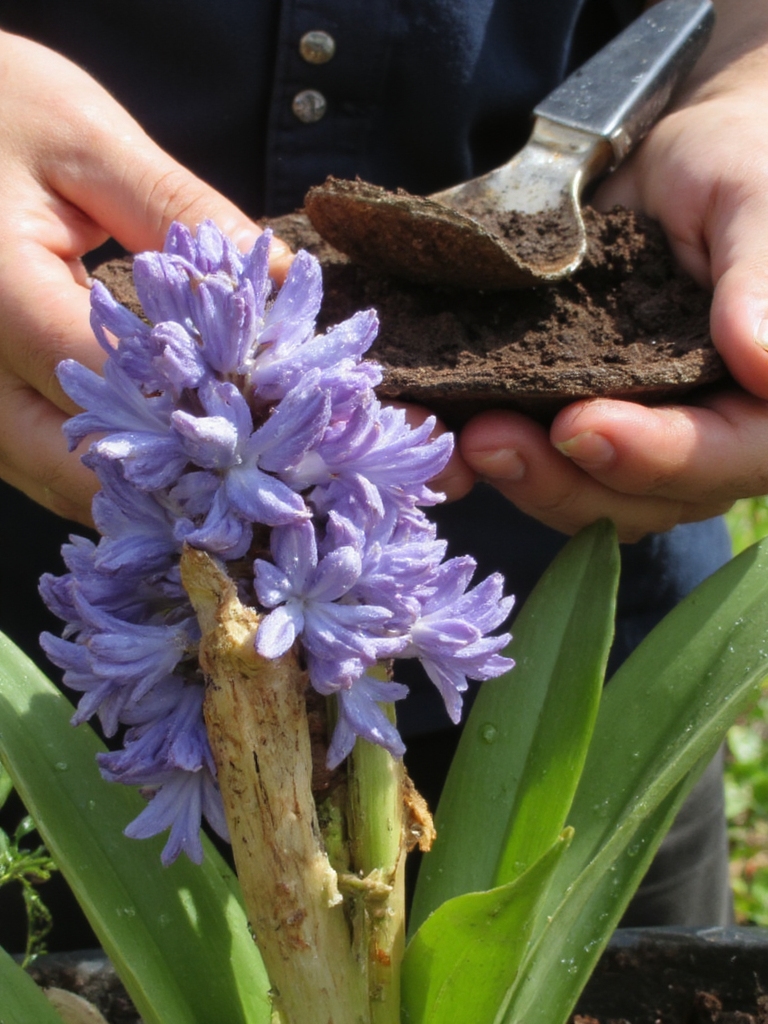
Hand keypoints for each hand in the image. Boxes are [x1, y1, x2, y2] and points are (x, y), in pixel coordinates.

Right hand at [0, 31, 292, 524]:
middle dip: (173, 486)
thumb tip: (281, 276)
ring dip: (139, 491)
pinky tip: (165, 456)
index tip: (287, 425)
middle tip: (262, 481)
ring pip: (54, 481)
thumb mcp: (85, 139)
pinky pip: (38, 459)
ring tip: (227, 477)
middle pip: (77, 470)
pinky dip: (103, 468)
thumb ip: (179, 213)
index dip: (206, 413)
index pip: (120, 388)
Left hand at [459, 2, 767, 541]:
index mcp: (761, 406)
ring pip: (578, 496)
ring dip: (511, 477)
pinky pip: (534, 461)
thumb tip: (764, 363)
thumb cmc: (731, 168)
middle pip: (638, 500)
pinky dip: (480, 457)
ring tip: (453, 442)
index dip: (653, 455)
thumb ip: (758, 279)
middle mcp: (701, 438)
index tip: (579, 427)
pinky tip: (433, 430)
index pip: (722, 456)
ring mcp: (632, 437)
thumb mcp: (751, 201)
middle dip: (558, 479)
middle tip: (487, 439)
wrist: (669, 165)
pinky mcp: (570, 416)